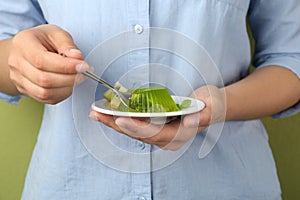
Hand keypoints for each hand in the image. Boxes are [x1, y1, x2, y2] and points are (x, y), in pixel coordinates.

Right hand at [8, 24, 84, 103]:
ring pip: (45, 93)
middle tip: (85, 73)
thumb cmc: (42, 40)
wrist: (26, 49)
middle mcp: (17, 63)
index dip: (65, 66)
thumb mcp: (55, 33)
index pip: (42, 60)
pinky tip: (69, 85)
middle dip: (70, 78)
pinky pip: (47, 99)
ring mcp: (19, 79)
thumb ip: (67, 44)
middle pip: (44, 79)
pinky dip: (62, 94)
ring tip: (78, 78)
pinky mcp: (26, 91)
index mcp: (23, 44)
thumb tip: (77, 57)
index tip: (83, 66)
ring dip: (67, 88)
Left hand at [90, 85, 225, 149]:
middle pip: (138, 133)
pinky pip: (133, 123)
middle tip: (97, 114)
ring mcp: (159, 133)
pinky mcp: (153, 126)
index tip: (121, 120)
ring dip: (113, 121)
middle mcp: (166, 138)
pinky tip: (107, 111)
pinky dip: (119, 117)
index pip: (155, 134)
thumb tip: (190, 121)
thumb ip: (203, 115)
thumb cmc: (210, 105)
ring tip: (96, 112)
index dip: (137, 128)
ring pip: (132, 130)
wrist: (209, 105)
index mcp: (180, 136)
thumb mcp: (212, 107)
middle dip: (116, 124)